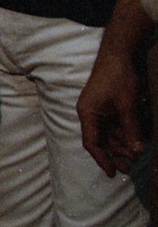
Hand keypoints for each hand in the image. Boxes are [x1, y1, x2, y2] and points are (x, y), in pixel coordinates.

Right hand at [78, 50, 145, 175]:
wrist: (121, 53)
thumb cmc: (119, 78)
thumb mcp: (128, 105)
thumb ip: (131, 129)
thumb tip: (137, 151)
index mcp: (88, 114)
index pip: (92, 143)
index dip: (102, 160)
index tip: (113, 174)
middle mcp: (91, 114)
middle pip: (101, 141)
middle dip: (115, 155)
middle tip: (131, 167)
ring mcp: (101, 109)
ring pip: (110, 134)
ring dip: (122, 145)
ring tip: (136, 155)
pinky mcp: (109, 105)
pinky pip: (116, 125)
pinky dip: (125, 134)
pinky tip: (136, 140)